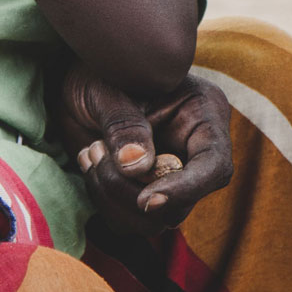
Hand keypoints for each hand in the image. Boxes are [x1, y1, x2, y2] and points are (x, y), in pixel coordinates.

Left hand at [60, 65, 233, 237]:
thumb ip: (124, 125)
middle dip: (131, 191)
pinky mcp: (144, 191)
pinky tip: (89, 161)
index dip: (186, 189)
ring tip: (91, 150)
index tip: (146, 199)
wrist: (77, 78)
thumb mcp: (109, 89)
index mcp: (202, 115)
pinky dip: (103, 199)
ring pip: (154, 220)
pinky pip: (129, 220)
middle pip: (182, 203)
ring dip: (112, 195)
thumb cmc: (100, 70)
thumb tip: (138, 168)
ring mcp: (169, 175)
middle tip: (95, 150)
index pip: (214, 166)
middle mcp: (192, 151)